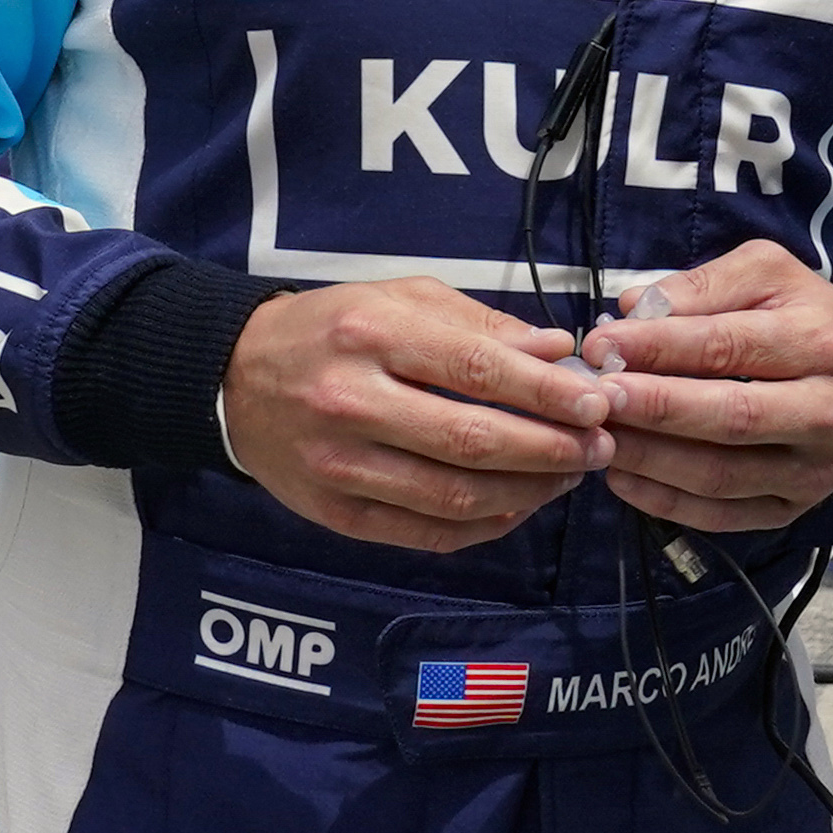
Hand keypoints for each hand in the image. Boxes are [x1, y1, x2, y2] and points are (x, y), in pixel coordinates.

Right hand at [222, 279, 615, 551]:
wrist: (234, 378)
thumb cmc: (332, 330)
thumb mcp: (400, 299)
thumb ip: (481, 324)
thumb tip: (558, 351)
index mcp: (371, 336)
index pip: (475, 370)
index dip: (544, 393)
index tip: (595, 404)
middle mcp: (351, 403)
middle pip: (471, 442)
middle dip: (550, 449)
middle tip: (599, 447)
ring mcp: (341, 467)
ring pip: (454, 498)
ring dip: (528, 491)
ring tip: (569, 475)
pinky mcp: (338, 515)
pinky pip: (427, 533)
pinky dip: (486, 524)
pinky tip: (519, 503)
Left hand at [572, 242, 832, 534]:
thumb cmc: (810, 320)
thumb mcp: (769, 275)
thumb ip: (702, 286)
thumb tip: (631, 311)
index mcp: (821, 342)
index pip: (729, 347)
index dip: (660, 348)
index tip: (601, 345)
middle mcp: (827, 411)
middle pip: (730, 417)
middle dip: (654, 408)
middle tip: (595, 398)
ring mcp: (813, 470)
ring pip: (722, 476)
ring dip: (650, 460)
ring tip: (598, 437)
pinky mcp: (794, 508)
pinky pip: (724, 516)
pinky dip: (666, 503)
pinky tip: (623, 479)